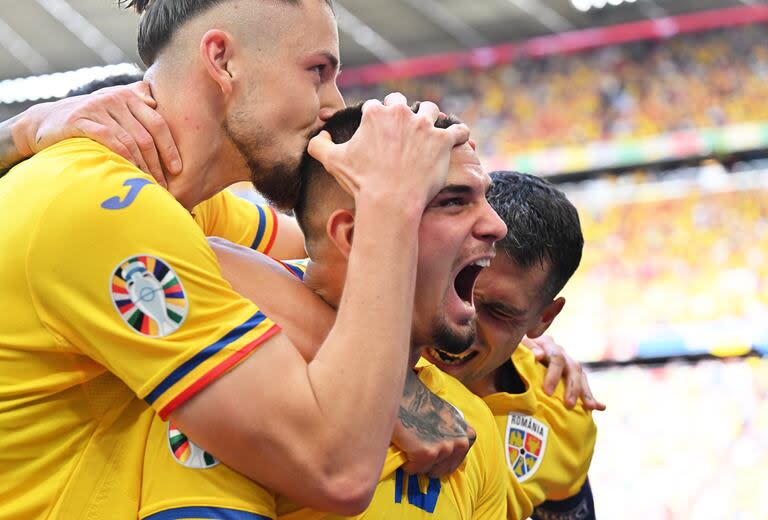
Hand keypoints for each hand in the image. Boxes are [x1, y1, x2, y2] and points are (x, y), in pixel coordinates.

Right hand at [13, 81, 180, 185]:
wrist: (45, 121)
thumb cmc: (90, 121)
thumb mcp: (114, 108)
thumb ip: (137, 104)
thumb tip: (158, 105)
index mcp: (129, 96)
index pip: (158, 124)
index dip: (170, 148)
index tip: (178, 169)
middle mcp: (115, 98)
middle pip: (146, 136)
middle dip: (158, 164)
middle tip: (164, 185)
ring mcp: (98, 107)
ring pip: (131, 141)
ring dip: (143, 167)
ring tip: (149, 185)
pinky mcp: (81, 120)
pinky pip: (111, 141)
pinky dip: (124, 160)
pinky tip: (130, 175)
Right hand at [307, 93, 469, 209]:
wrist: (390, 201)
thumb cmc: (361, 182)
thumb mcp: (332, 161)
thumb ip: (319, 144)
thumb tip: (320, 135)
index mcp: (375, 113)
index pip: (376, 106)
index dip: (377, 117)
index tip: (379, 130)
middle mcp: (401, 113)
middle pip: (403, 102)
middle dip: (402, 112)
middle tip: (404, 127)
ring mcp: (425, 125)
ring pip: (432, 109)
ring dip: (431, 116)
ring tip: (432, 128)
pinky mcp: (443, 140)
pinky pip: (458, 130)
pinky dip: (459, 134)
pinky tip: (458, 139)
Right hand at [391, 370, 475, 477]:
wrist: (397, 388)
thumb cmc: (413, 398)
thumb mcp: (439, 410)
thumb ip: (447, 428)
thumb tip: (441, 445)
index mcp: (462, 427)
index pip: (463, 451)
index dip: (446, 454)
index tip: (431, 449)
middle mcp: (459, 438)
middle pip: (446, 468)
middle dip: (431, 464)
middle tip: (415, 451)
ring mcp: (445, 446)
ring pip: (430, 470)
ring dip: (417, 465)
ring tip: (408, 448)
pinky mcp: (427, 453)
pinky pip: (415, 470)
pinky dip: (406, 465)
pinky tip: (401, 448)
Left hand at [523, 336, 605, 411]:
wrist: (518, 353)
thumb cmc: (514, 353)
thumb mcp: (517, 347)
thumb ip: (527, 349)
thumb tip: (539, 355)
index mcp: (547, 344)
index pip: (556, 358)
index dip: (553, 375)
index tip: (547, 391)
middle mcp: (561, 352)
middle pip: (572, 368)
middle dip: (572, 387)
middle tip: (568, 404)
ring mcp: (568, 362)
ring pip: (581, 376)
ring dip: (585, 392)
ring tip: (590, 407)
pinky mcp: (572, 374)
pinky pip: (585, 384)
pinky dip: (592, 396)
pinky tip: (601, 407)